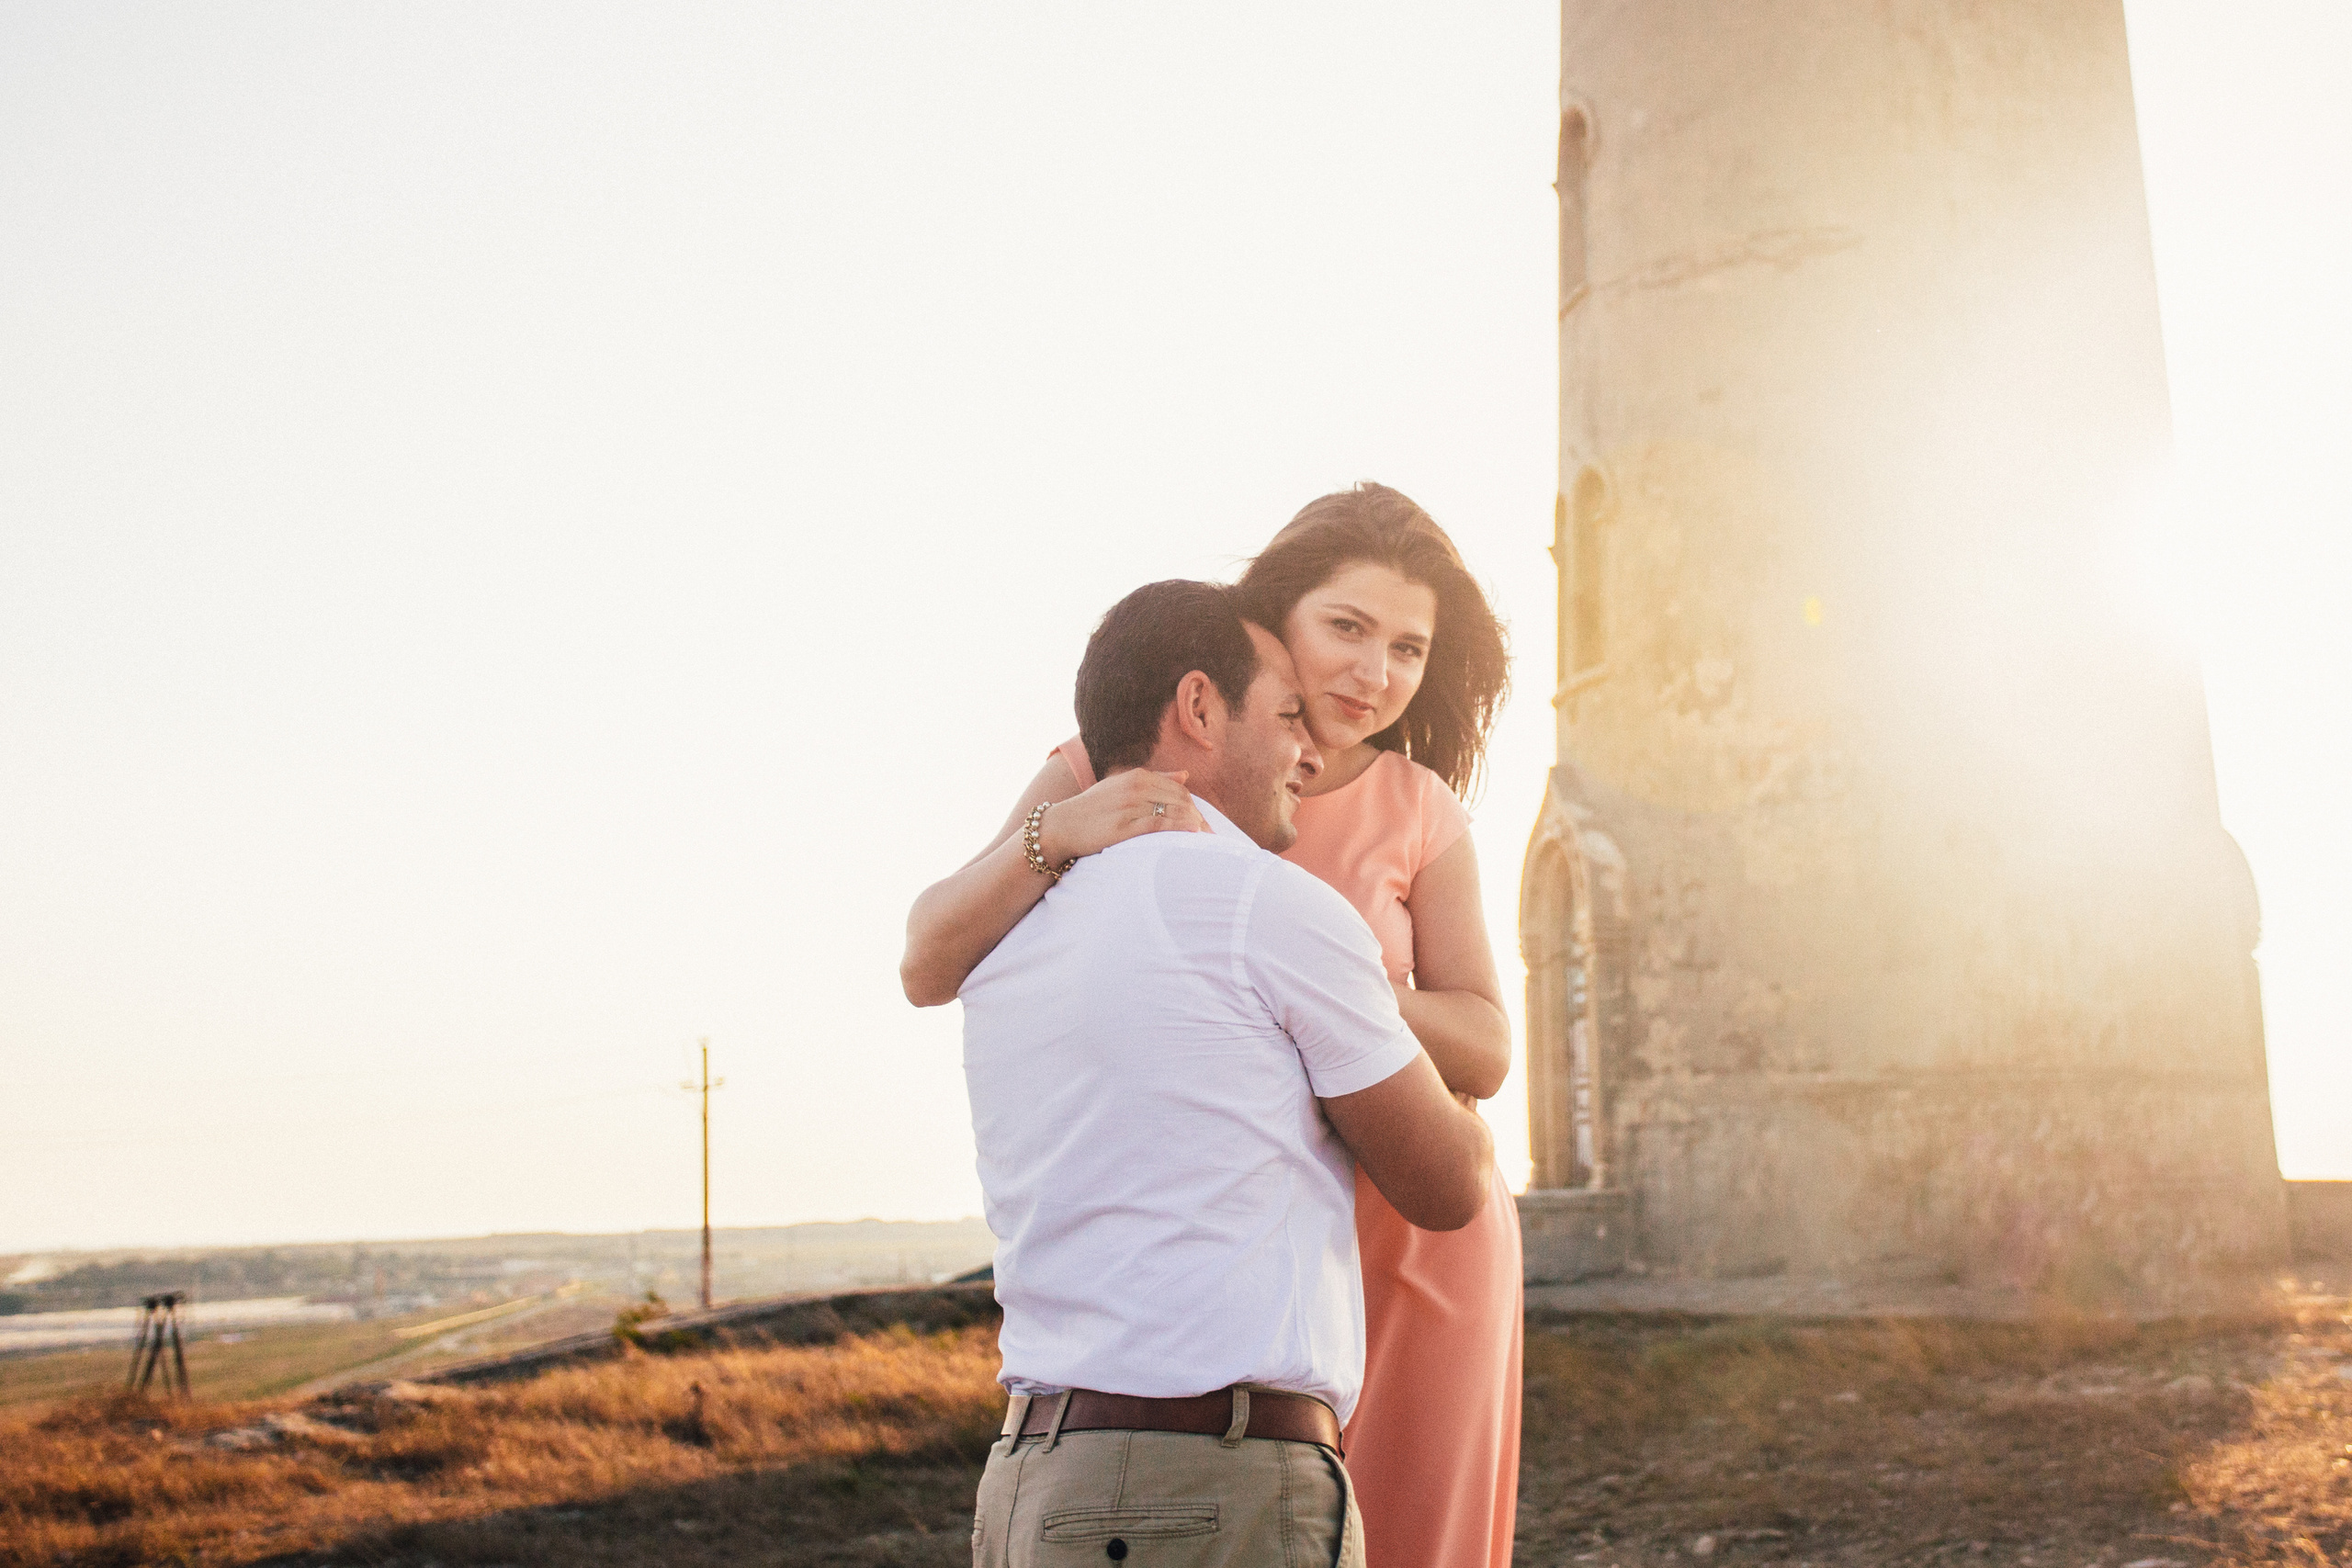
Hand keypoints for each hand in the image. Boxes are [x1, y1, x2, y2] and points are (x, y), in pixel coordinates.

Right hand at [1038, 770, 1206, 862]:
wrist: (1061, 825)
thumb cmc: (1093, 808)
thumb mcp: (1121, 786)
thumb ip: (1155, 779)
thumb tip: (1185, 774)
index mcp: (1136, 775)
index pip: (1177, 788)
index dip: (1194, 805)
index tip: (1205, 821)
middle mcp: (1135, 787)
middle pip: (1179, 799)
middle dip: (1198, 816)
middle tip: (1213, 834)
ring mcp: (1129, 806)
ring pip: (1172, 811)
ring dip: (1193, 824)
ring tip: (1206, 838)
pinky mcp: (1123, 826)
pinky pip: (1158, 824)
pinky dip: (1178, 827)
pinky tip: (1192, 833)